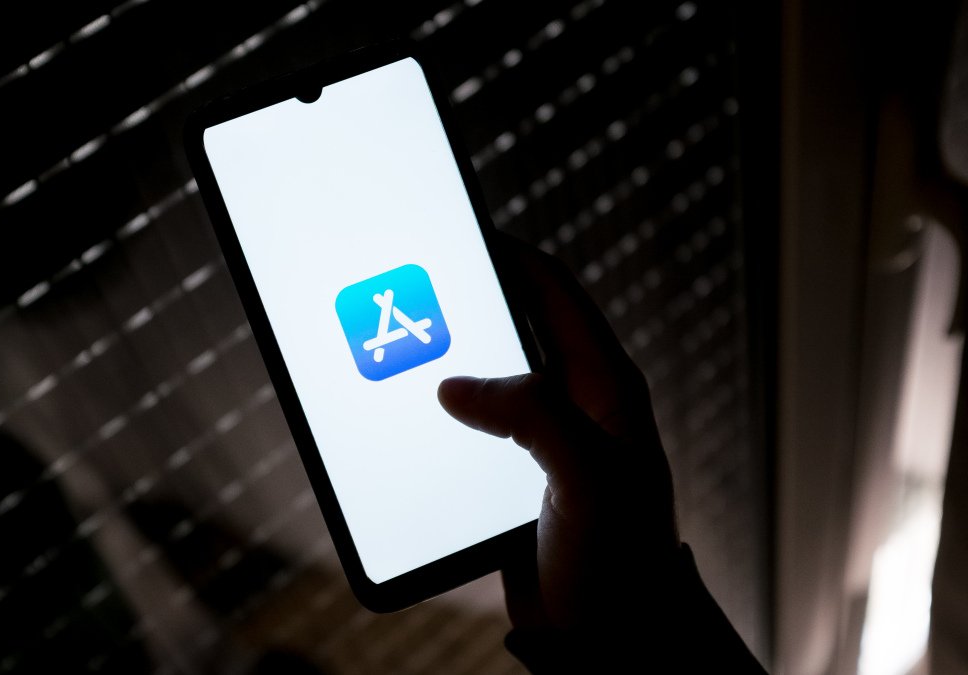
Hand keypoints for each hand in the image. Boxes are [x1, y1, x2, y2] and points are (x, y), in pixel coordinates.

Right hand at [438, 238, 678, 631]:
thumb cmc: (620, 567)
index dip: (507, 254)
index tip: (456, 232)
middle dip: (461, 304)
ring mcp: (540, 439)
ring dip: (442, 361)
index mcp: (605, 388)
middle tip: (407, 287)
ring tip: (389, 345)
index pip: (553, 292)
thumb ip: (533, 418)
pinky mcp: (509, 475)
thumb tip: (456, 385)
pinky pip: (467, 427)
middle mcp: (574, 403)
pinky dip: (435, 414)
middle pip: (509, 327)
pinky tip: (402, 417)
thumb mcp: (587, 481)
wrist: (605, 641)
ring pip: (481, 377)